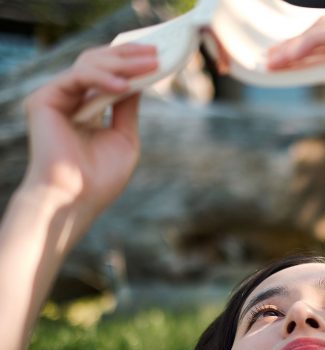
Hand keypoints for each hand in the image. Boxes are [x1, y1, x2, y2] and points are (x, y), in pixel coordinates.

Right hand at [22, 44, 157, 217]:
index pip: (108, 73)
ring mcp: (56, 98)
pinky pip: (77, 77)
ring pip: (89, 64)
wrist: (76, 199)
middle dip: (129, 55)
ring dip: (123, 62)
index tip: (158, 54)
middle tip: (157, 52)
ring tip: (150, 64)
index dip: (131, 61)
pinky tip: (125, 85)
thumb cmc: (100, 178)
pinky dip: (103, 78)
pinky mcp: (44, 100)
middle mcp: (70, 99)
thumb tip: (139, 80)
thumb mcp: (124, 137)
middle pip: (99, 62)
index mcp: (87, 108)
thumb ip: (128, 108)